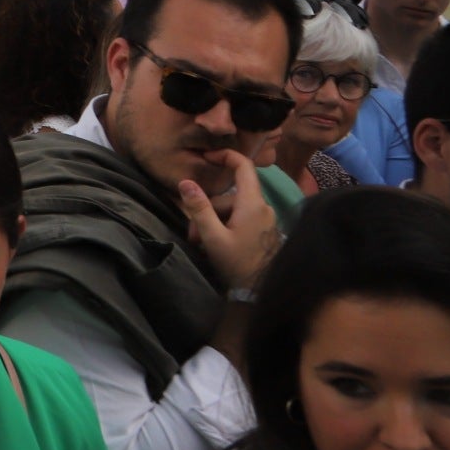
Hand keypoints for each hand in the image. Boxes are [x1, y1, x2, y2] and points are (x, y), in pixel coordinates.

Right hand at [177, 151, 278, 292]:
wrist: (260, 294)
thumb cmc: (237, 264)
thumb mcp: (212, 237)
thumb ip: (199, 208)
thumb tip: (185, 182)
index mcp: (252, 204)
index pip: (243, 166)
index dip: (225, 155)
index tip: (206, 157)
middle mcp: (262, 208)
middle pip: (228, 196)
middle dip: (207, 210)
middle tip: (193, 234)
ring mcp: (264, 221)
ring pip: (232, 210)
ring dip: (213, 223)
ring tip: (202, 245)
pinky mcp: (263, 232)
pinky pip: (240, 220)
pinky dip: (225, 228)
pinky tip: (215, 246)